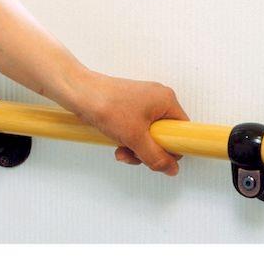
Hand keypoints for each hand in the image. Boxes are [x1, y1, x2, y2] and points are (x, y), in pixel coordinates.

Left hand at [66, 70, 188, 175]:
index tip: (159, 158)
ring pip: (149, 135)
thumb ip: (156, 157)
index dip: (172, 148)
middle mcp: (158, 99)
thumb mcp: (136, 138)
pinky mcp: (130, 107)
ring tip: (121, 150)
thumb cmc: (106, 106)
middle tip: (134, 153)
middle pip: (164, 136)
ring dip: (136, 148)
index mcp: (167, 100)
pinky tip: (117, 144)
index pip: (182, 131)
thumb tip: (171, 168)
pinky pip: (137, 129)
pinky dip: (128, 140)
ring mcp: (143, 102)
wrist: (80, 94)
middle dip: (148, 150)